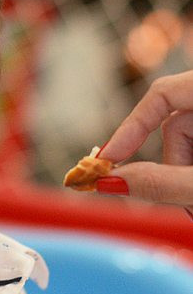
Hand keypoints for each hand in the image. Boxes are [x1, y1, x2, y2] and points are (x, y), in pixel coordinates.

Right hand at [96, 71, 192, 216]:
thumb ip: (161, 183)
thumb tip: (108, 181)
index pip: (162, 93)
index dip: (131, 127)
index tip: (109, 161)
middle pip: (174, 124)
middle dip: (172, 165)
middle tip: (188, 201)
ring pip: (186, 141)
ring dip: (184, 175)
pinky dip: (189, 174)